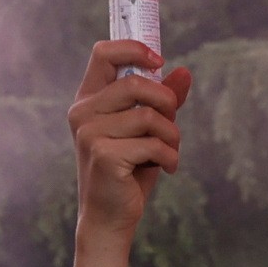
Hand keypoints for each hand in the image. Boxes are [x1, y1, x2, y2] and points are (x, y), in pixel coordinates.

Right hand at [68, 40, 189, 246]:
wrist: (109, 216)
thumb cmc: (127, 170)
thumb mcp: (146, 130)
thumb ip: (161, 101)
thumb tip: (185, 72)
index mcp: (88, 100)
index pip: (103, 54)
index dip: (134, 49)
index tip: (158, 61)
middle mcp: (83, 113)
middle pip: (136, 84)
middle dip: (166, 103)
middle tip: (172, 125)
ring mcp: (90, 134)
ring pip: (149, 117)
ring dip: (171, 136)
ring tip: (170, 153)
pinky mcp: (104, 156)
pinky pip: (153, 144)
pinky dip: (170, 158)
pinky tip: (166, 169)